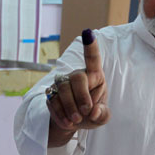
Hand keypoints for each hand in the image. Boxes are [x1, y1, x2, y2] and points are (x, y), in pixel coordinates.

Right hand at [47, 30, 110, 145]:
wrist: (73, 122)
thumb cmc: (91, 114)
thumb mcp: (102, 117)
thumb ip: (103, 114)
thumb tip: (94, 110)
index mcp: (94, 75)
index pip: (92, 59)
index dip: (90, 46)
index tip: (87, 32)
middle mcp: (77, 75)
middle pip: (77, 78)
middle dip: (81, 96)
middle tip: (85, 111)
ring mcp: (62, 83)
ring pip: (63, 89)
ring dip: (70, 107)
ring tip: (77, 120)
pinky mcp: (51, 93)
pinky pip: (52, 101)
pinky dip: (61, 114)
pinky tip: (68, 122)